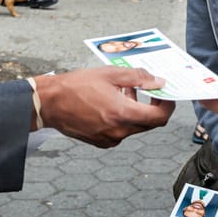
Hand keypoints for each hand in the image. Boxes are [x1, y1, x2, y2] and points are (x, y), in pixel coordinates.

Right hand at [34, 67, 174, 147]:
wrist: (50, 103)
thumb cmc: (76, 86)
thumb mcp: (110, 74)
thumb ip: (138, 78)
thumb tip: (158, 82)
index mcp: (122, 114)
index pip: (159, 118)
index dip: (167, 106)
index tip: (165, 95)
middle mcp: (118, 132)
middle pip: (148, 123)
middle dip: (151, 105)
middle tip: (145, 88)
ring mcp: (109, 139)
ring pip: (134, 126)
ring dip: (135, 110)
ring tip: (123, 90)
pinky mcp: (101, 142)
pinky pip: (121, 131)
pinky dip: (123, 117)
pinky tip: (112, 102)